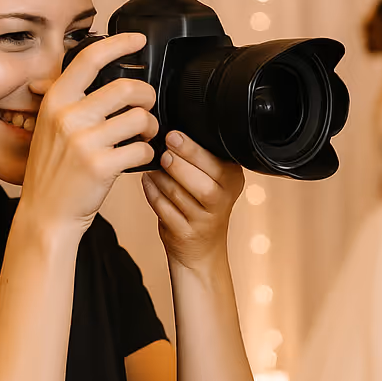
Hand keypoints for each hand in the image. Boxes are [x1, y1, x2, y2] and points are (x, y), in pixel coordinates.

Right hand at [19, 33, 156, 232]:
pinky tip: (137, 158)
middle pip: (127, 88)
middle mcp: (68, 117)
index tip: (137, 40)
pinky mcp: (102, 166)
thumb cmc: (52, 171)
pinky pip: (143, 148)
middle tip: (147, 107)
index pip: (89, 59)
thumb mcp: (48, 126)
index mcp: (55, 101)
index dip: (118, 44)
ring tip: (144, 136)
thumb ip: (67, 99)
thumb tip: (89, 66)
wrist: (46, 214)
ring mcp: (84, 142)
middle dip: (147, 96)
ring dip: (151, 127)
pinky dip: (147, 153)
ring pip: (141, 118)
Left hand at [142, 131, 245, 273]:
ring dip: (161, 178)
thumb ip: (200, 158)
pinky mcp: (185, 232)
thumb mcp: (213, 178)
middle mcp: (223, 200)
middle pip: (201, 182)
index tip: (172, 135)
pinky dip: (152, 192)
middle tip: (163, 152)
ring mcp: (204, 219)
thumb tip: (174, 133)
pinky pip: (163, 208)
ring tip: (152, 167)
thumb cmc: (203, 205)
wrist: (202, 247)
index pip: (216, 162)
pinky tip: (149, 182)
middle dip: (177, 163)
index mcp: (232, 180)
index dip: (192, 149)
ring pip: (178, 194)